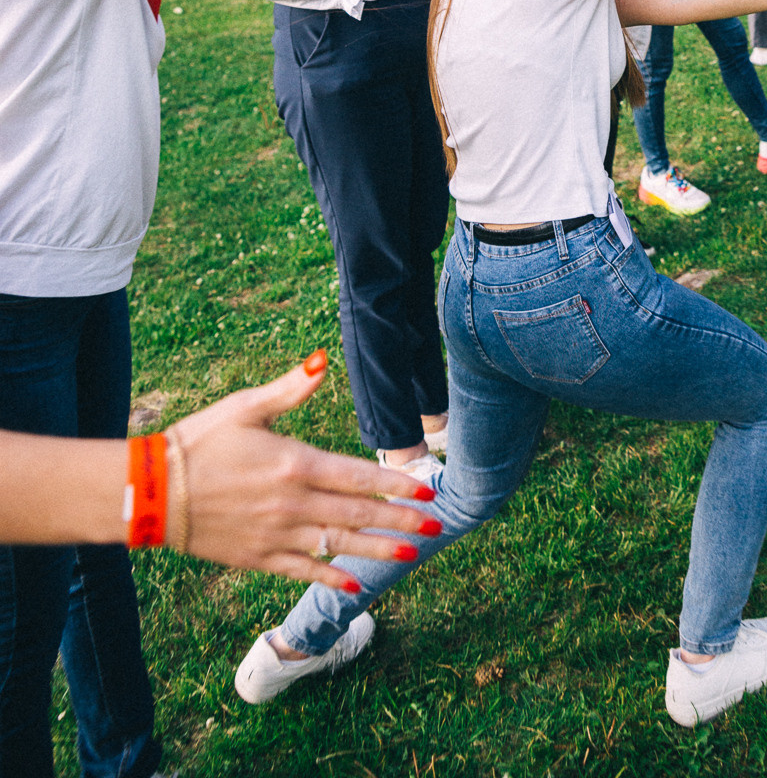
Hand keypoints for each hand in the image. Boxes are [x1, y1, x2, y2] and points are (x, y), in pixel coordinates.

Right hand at [168, 354, 440, 590]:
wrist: (151, 492)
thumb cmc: (199, 442)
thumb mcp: (245, 407)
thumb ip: (290, 389)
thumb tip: (322, 360)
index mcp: (295, 463)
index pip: (358, 477)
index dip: (396, 485)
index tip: (426, 489)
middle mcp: (293, 503)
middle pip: (358, 515)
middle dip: (401, 521)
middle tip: (436, 526)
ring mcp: (277, 535)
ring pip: (339, 546)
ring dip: (378, 550)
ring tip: (413, 555)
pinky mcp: (258, 559)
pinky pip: (303, 571)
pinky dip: (330, 578)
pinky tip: (354, 585)